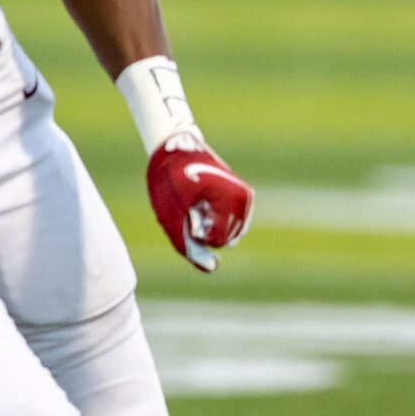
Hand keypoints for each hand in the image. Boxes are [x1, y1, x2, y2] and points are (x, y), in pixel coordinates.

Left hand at [146, 139, 251, 271]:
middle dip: (203, 229)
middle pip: (225, 239)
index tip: (183, 208)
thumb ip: (188, 245)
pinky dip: (213, 220)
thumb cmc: (168, 180)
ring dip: (208, 226)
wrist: (173, 146)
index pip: (217, 241)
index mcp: (232, 200)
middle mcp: (245, 199)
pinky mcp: (242, 197)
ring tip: (194, 203)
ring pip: (229, 234)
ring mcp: (246, 198)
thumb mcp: (170, 215)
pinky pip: (230, 224)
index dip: (194, 231)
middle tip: (187, 205)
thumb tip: (211, 269)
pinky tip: (200, 203)